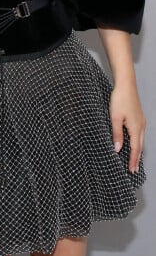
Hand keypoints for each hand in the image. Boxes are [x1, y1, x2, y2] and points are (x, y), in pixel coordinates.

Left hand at [98, 27, 145, 173]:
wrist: (126, 84)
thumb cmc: (119, 99)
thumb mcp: (115, 118)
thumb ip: (116, 134)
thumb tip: (117, 149)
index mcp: (135, 128)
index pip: (135, 149)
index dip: (133, 160)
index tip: (132, 171)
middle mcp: (141, 126)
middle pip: (139, 146)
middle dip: (136, 158)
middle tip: (134, 170)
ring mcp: (141, 121)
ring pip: (140, 140)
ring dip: (137, 151)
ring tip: (134, 160)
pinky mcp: (138, 117)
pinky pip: (139, 134)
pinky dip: (136, 142)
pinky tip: (133, 142)